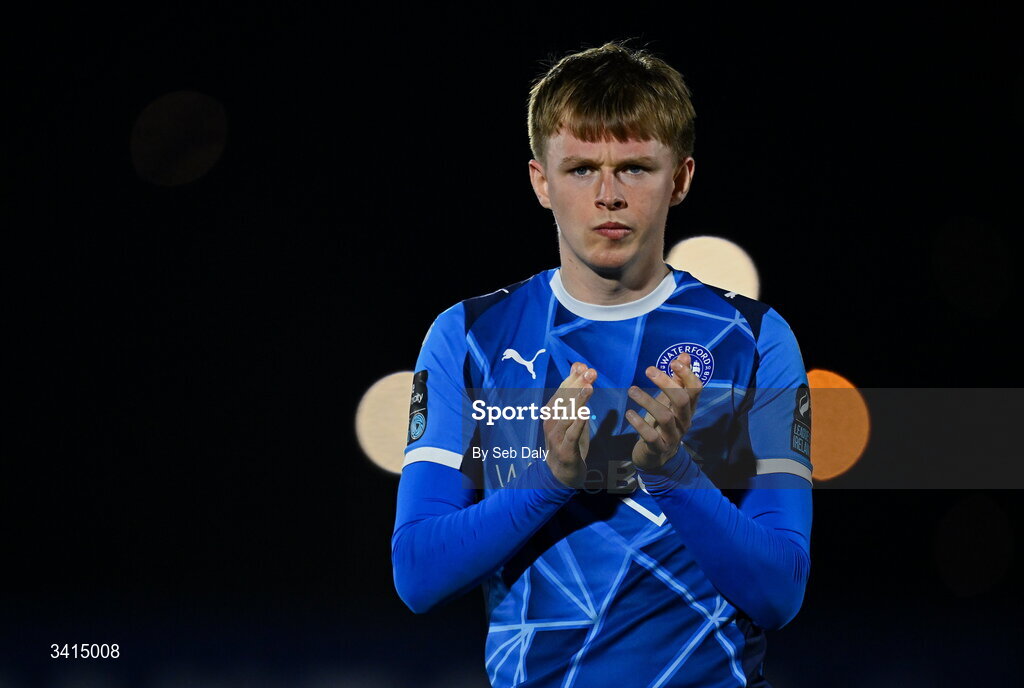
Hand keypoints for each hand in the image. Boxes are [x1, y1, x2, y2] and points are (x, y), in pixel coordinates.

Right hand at [543, 362, 595, 488]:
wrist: (561, 472)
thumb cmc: (568, 440)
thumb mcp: (572, 415)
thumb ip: (576, 393)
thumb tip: (580, 367)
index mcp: (552, 410)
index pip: (562, 389)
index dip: (572, 377)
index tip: (584, 366)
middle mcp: (551, 421)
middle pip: (564, 399)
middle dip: (578, 384)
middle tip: (591, 372)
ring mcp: (556, 435)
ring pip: (567, 415)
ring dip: (578, 401)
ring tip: (588, 388)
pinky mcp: (565, 449)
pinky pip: (571, 434)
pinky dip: (578, 423)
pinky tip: (585, 413)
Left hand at [625, 354, 702, 471]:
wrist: (657, 457)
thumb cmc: (662, 424)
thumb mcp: (670, 401)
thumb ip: (677, 380)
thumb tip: (685, 355)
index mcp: (688, 408)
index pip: (696, 389)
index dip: (687, 375)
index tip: (673, 362)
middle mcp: (684, 421)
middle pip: (682, 400)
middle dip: (666, 383)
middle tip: (648, 369)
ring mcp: (673, 436)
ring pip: (665, 416)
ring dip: (647, 401)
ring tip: (631, 390)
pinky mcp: (659, 448)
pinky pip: (651, 436)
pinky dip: (639, 424)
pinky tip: (629, 413)